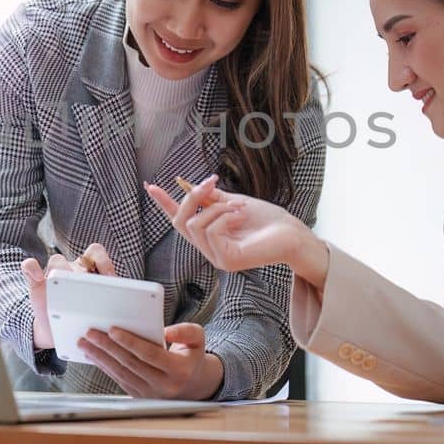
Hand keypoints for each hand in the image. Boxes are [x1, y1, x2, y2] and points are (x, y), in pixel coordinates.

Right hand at [22, 243, 114, 348]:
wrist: (53, 330)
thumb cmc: (78, 319)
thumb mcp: (94, 312)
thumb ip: (106, 302)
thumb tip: (124, 300)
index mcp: (87, 271)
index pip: (96, 253)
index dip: (104, 262)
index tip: (110, 279)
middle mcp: (71, 269)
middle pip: (77, 260)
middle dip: (84, 274)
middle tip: (88, 291)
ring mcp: (53, 275)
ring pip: (57, 261)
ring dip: (61, 271)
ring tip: (65, 287)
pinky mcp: (35, 283)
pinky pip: (29, 266)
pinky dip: (31, 269)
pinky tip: (38, 277)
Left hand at [79, 322, 222, 399]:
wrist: (191, 384)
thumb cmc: (190, 356)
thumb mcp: (197, 339)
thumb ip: (186, 331)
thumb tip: (165, 331)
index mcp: (179, 371)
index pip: (150, 355)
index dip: (131, 343)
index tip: (113, 330)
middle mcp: (163, 385)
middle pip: (130, 363)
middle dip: (108, 347)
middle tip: (91, 333)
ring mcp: (149, 393)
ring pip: (120, 373)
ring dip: (100, 357)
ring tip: (84, 342)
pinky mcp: (138, 396)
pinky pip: (118, 379)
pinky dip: (103, 366)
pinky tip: (93, 355)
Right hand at [143, 175, 329, 286]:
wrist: (293, 234)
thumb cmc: (268, 220)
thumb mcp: (234, 202)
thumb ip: (212, 199)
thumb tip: (191, 186)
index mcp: (210, 234)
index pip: (181, 220)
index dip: (165, 203)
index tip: (150, 185)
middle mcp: (210, 248)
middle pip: (180, 222)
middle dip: (191, 198)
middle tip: (210, 182)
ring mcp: (217, 257)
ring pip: (194, 226)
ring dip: (216, 208)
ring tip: (238, 206)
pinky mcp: (227, 261)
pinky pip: (210, 232)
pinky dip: (224, 217)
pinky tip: (240, 215)